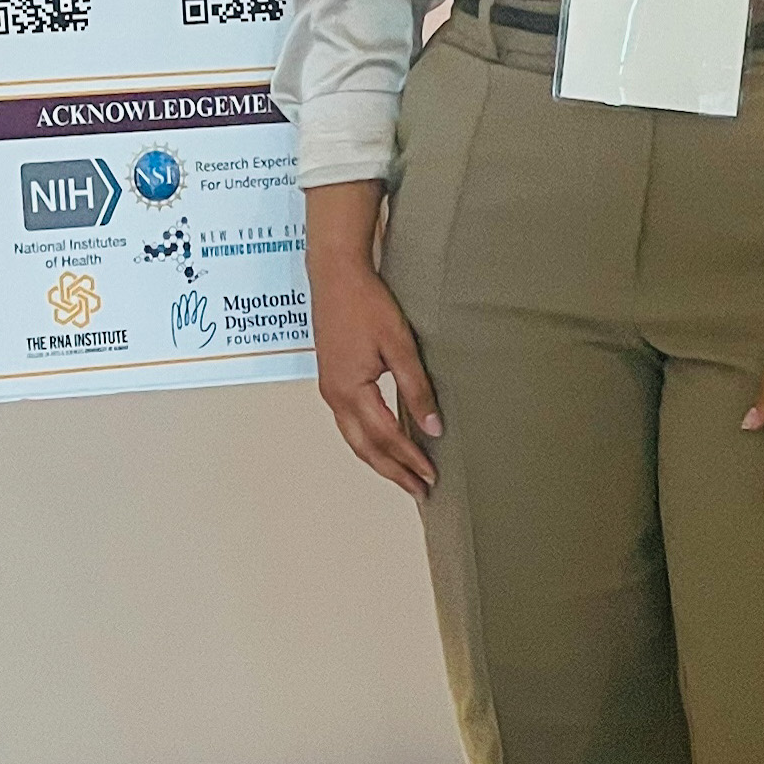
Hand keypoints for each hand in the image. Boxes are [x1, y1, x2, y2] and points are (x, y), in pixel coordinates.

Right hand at [306, 181, 441, 497]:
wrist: (335, 274)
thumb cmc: (365, 302)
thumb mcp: (399, 344)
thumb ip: (416, 387)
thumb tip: (434, 425)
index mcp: (350, 388)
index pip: (385, 436)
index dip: (410, 458)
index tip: (432, 475)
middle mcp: (334, 394)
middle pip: (364, 447)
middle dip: (392, 471)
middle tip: (419, 490)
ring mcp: (329, 387)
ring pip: (353, 437)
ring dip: (379, 459)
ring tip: (404, 474)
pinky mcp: (331, 378)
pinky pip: (348, 421)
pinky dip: (367, 438)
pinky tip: (384, 440)